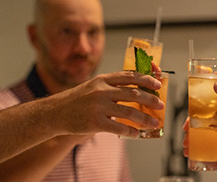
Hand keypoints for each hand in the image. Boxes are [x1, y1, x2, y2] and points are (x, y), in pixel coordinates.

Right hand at [45, 71, 164, 137]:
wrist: (55, 112)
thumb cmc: (77, 99)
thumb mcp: (94, 86)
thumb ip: (111, 86)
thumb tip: (135, 91)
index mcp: (103, 80)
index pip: (130, 76)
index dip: (147, 79)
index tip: (158, 84)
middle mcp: (102, 90)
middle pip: (134, 93)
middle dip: (151, 99)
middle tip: (161, 105)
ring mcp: (99, 106)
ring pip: (129, 111)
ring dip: (145, 118)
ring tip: (154, 122)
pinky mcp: (95, 122)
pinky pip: (118, 128)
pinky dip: (130, 131)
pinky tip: (137, 133)